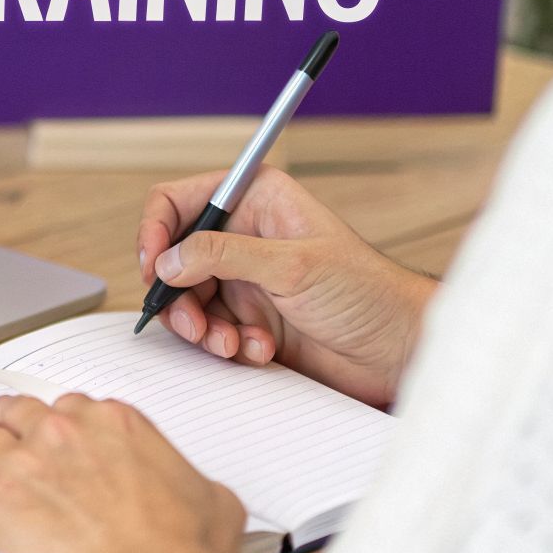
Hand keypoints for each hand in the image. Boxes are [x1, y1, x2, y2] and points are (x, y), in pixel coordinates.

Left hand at [0, 394, 240, 552]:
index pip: (76, 407)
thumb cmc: (180, 551)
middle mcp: (66, 430)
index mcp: (116, 423)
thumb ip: (190, 480)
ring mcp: (25, 458)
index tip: (55, 424)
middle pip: (23, 411)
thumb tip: (198, 491)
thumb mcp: (212, 501)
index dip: (60, 418)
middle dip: (8, 415)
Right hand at [139, 168, 435, 405]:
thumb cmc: (368, 294)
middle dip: (178, 295)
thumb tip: (168, 260)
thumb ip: (223, 256)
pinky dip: (225, 344)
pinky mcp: (249, 318)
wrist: (398, 352)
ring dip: (201, 327)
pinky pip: (209, 330)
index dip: (156, 232)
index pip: (179, 201)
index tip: (154, 268)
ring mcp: (244, 279)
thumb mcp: (293, 266)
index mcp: (256, 199)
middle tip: (192, 323)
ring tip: (230, 343)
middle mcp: (244, 235)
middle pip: (174, 257)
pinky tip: (259, 350)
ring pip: (186, 299)